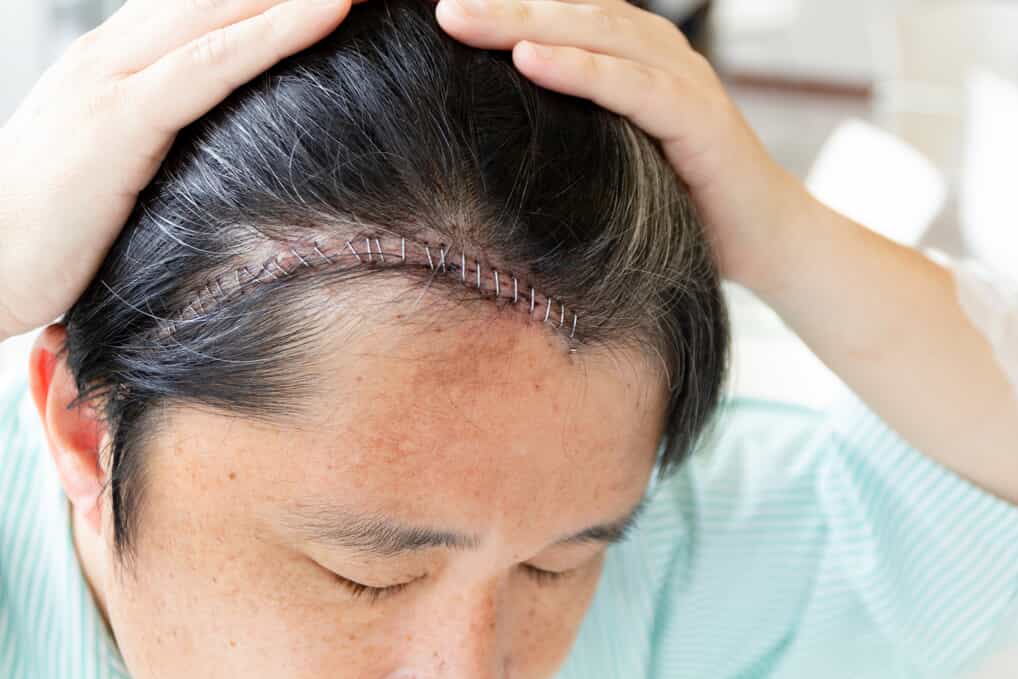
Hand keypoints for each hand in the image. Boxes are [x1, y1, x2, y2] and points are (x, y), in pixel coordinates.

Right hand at [0, 0, 355, 340]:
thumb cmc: (51, 227)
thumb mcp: (118, 167)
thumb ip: (166, 140)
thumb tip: (229, 149)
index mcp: (117, 59)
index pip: (209, 4)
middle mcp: (115, 51)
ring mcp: (115, 78)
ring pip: (224, 10)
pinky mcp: (121, 118)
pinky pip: (211, 62)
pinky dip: (273, 32)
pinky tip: (330, 9)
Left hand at [434, 0, 816, 293]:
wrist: (766, 238)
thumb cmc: (684, 199)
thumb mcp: (616, 153)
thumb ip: (573, 129)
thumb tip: (495, 134)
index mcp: (635, 56)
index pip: (561, 14)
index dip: (506, 8)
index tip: (440, 11)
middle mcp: (658, 53)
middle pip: (568, 12)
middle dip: (499, 6)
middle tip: (437, 7)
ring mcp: (681, 79)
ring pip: (595, 34)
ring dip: (523, 23)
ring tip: (460, 19)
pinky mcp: (697, 116)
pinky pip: (631, 86)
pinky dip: (579, 70)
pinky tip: (528, 60)